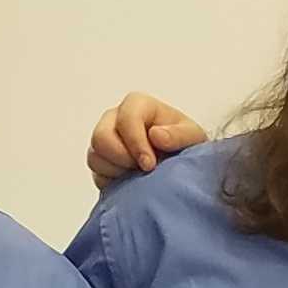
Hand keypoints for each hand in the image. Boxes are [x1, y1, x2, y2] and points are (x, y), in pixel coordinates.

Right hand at [85, 95, 205, 185]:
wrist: (180, 164)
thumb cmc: (185, 144)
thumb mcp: (192, 137)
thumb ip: (179, 134)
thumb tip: (156, 135)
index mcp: (138, 105)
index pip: (126, 117)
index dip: (135, 142)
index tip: (150, 164)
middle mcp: (116, 118)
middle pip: (101, 137)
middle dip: (121, 158)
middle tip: (143, 170)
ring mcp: (105, 139)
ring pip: (95, 156)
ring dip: (117, 171)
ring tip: (139, 175)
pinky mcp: (101, 160)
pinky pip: (96, 172)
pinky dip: (112, 180)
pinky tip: (131, 181)